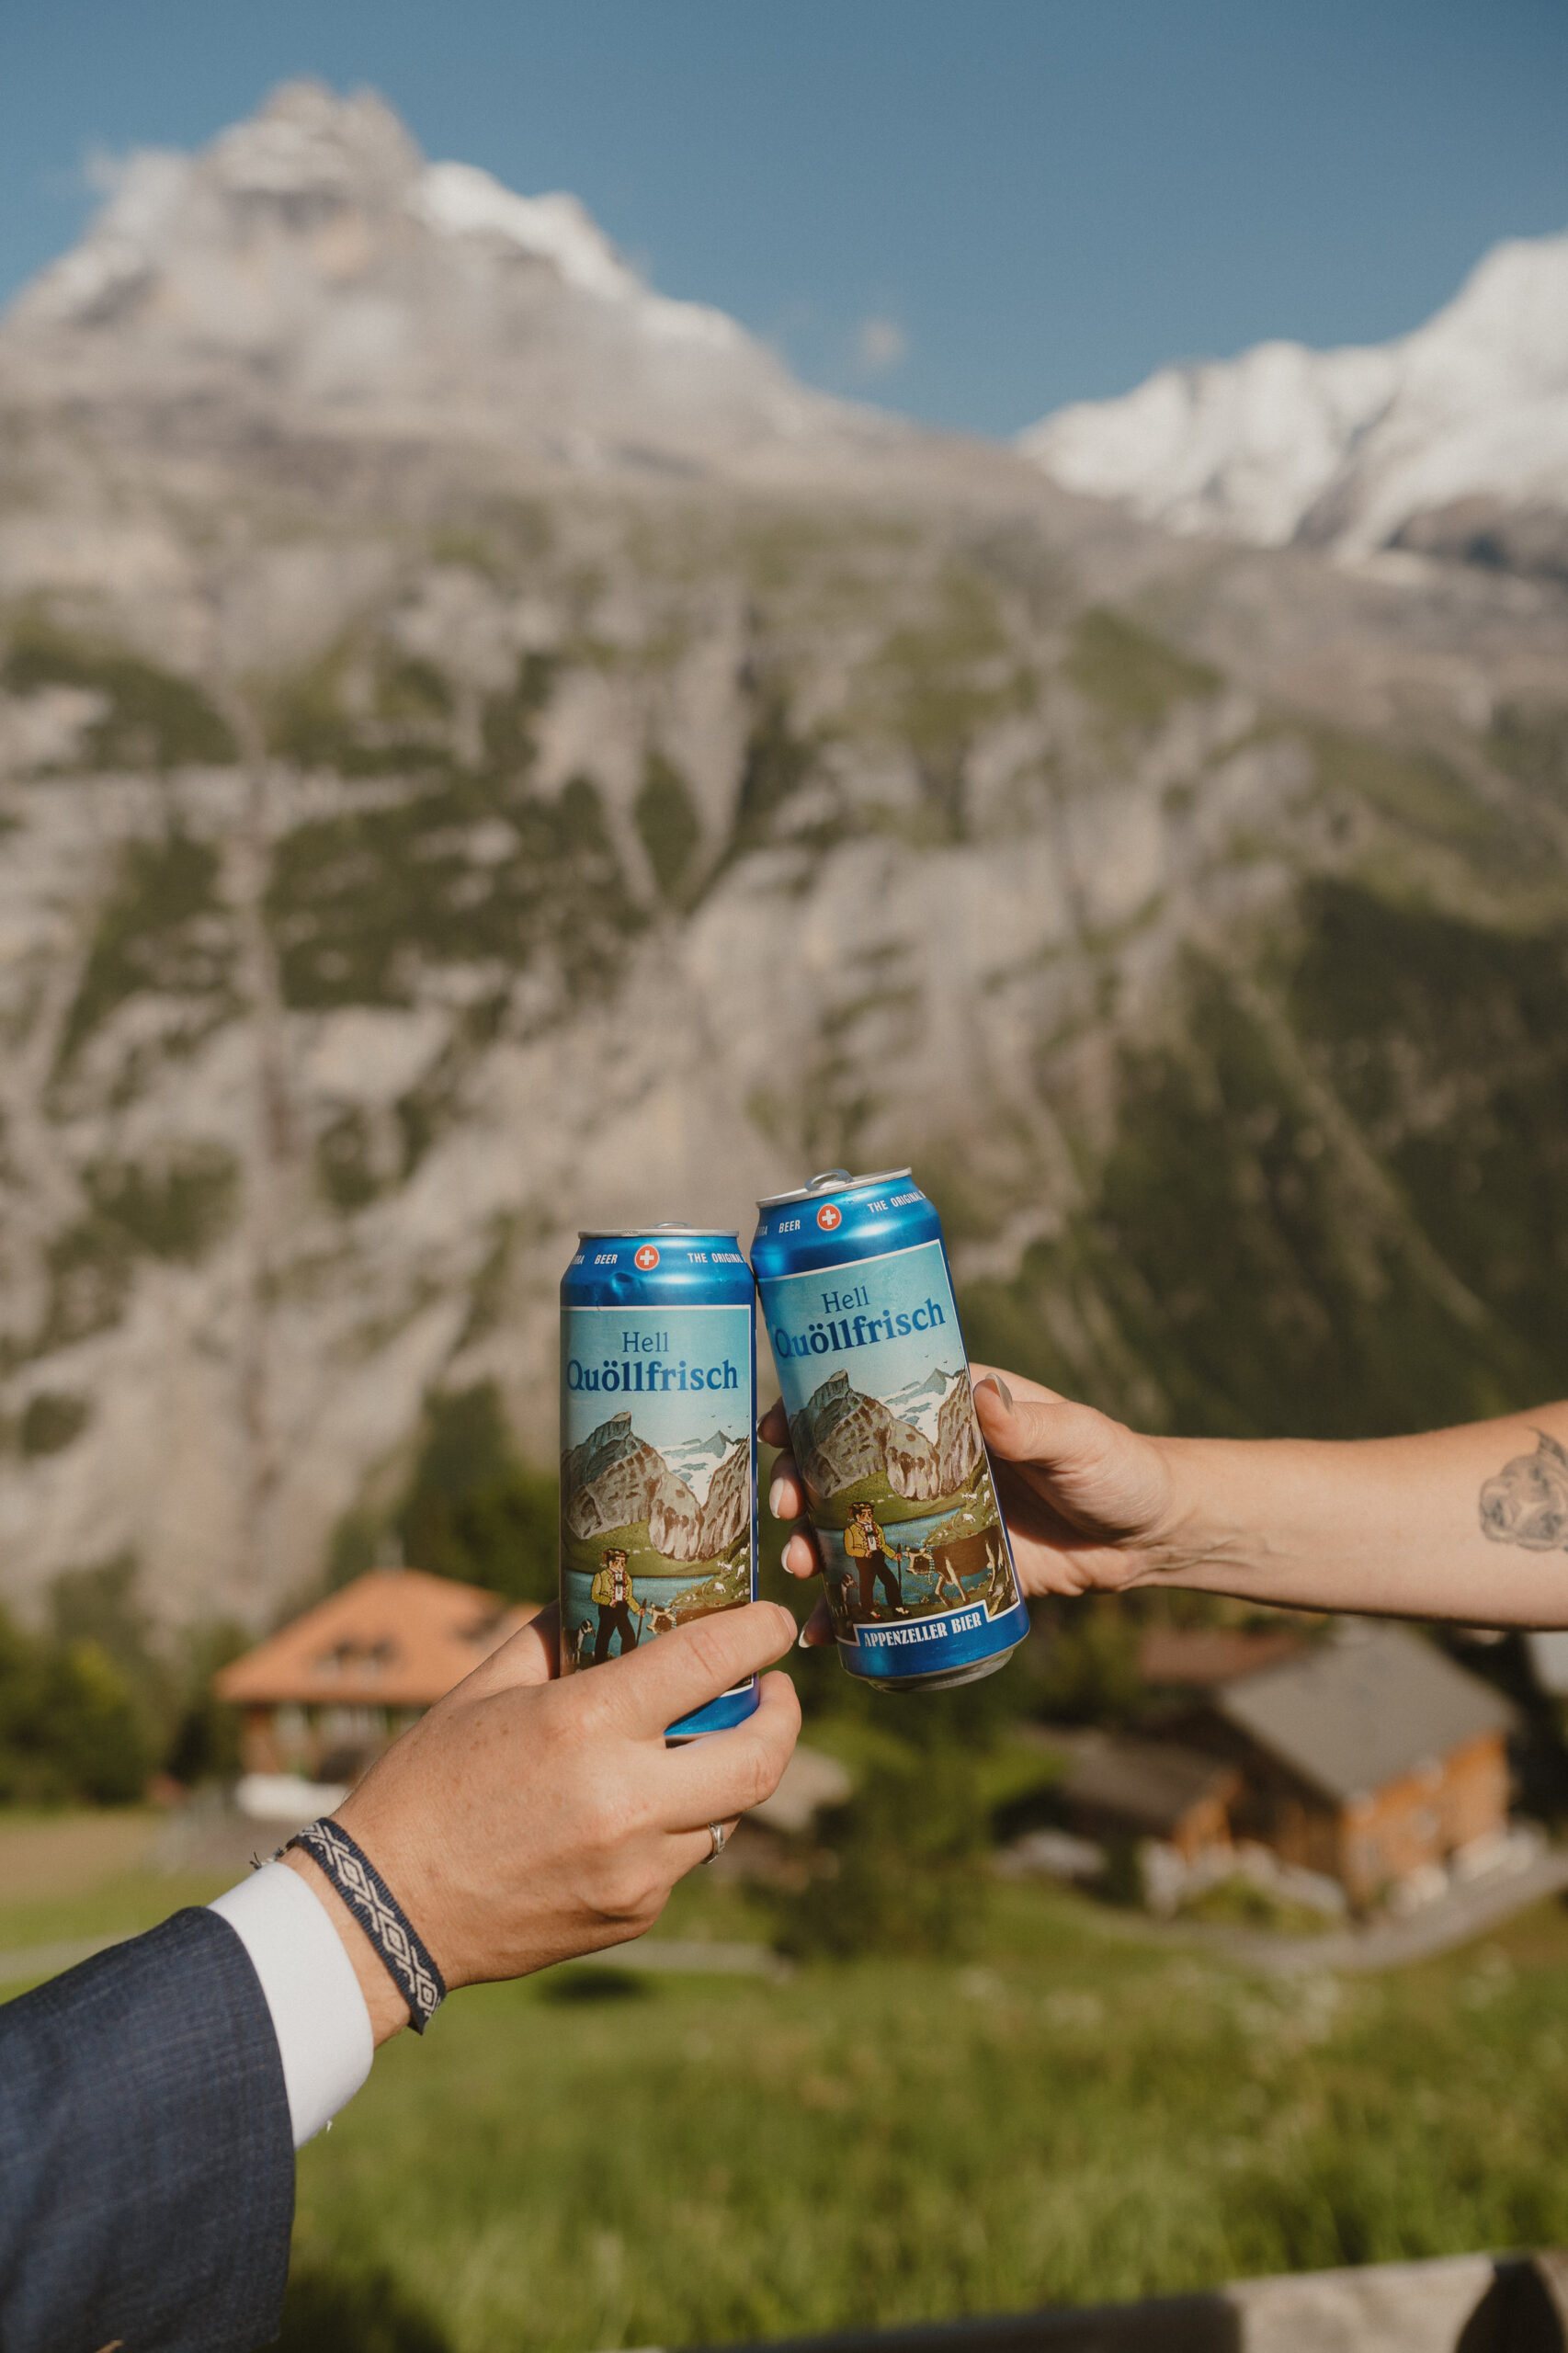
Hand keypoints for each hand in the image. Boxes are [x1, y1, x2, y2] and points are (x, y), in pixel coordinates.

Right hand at [285, 1600, 799, 2040]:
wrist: (387, 1910)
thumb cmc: (429, 1783)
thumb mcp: (485, 1688)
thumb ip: (556, 1637)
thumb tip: (604, 1598)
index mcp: (587, 1725)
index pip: (710, 1662)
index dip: (760, 1634)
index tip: (774, 1623)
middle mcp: (626, 1799)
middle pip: (760, 1760)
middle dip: (783, 1718)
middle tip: (774, 1692)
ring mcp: (636, 1868)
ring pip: (728, 1814)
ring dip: (724, 1775)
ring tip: (695, 1748)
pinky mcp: (633, 1915)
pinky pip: (684, 1860)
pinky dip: (677, 1827)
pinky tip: (634, 1812)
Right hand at [764, 1370, 1188, 1642]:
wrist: (1151, 1537)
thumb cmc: (1117, 1466)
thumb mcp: (1077, 1437)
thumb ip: (1031, 1423)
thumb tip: (985, 1395)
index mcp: (951, 1409)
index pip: (868, 1397)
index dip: (813, 1409)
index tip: (775, 1427)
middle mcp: (928, 1459)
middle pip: (843, 1467)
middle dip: (801, 1486)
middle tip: (787, 1509)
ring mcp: (931, 1515)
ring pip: (854, 1528)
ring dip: (814, 1546)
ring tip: (800, 1567)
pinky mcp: (944, 1567)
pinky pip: (885, 1585)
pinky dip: (848, 1610)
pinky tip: (822, 1634)